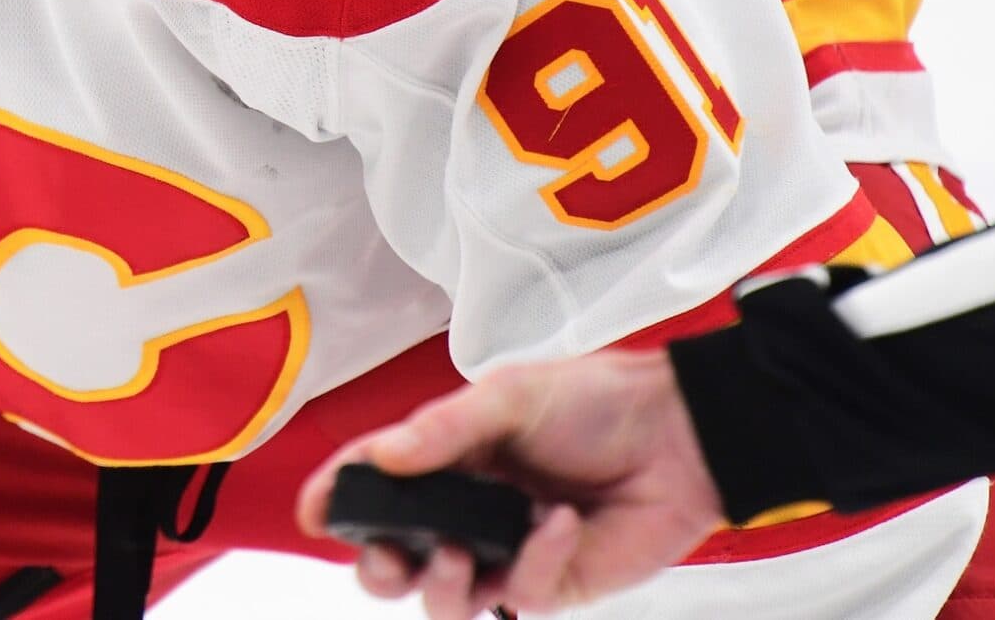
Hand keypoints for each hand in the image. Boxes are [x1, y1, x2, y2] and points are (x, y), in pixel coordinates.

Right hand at [296, 348, 723, 619]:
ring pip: (446, 599)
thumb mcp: (510, 395)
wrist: (680, 435)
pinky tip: (559, 523)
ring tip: (455, 551)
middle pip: (397, 562)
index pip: (377, 483)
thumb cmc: (593, 401)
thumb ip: (443, 430)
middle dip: (377, 568)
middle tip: (384, 554)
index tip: (313, 512)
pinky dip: (533, 561)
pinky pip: (519, 595)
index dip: (337, 499)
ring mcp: (506, 552)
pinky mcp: (552, 583)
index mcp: (447, 457)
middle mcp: (468, 509)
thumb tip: (381, 458)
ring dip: (440, 583)